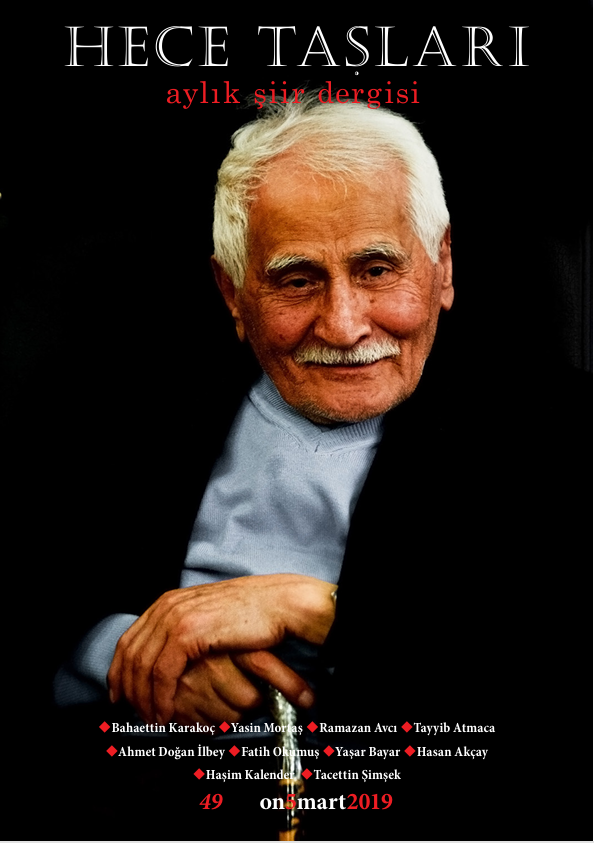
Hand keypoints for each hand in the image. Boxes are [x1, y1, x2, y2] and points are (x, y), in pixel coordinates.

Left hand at [107, 574, 335, 724]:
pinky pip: (162, 673)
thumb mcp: (212, 617)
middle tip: (132, 716)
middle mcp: (167, 607)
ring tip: (150, 722)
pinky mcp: (188, 633)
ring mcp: (176, 618)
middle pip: (131, 654)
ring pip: (143, 667)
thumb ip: (190, 628)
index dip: (120, 671)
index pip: (130, 639)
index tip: (119, 696)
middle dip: (127, 690)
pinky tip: (164, 715)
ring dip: (143, 700)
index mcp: (170, 602)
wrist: (279, 605)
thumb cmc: (254, 615)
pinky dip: (159, 698)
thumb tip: (175, 656)